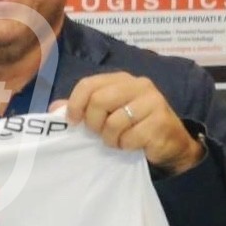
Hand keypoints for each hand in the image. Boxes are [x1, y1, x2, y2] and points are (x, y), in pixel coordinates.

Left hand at [56, 72, 204, 174]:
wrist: (170, 144)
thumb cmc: (134, 127)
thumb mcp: (107, 115)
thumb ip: (82, 109)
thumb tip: (54, 109)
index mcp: (121, 79)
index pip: (88, 84)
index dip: (75, 103)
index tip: (73, 122)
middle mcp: (138, 85)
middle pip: (99, 101)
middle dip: (93, 123)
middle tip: (98, 134)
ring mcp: (153, 102)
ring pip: (114, 122)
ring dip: (110, 138)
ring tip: (117, 140)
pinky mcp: (160, 122)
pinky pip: (129, 137)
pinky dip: (125, 146)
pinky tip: (132, 144)